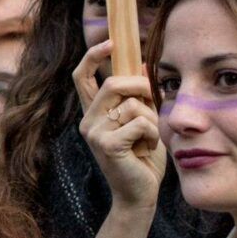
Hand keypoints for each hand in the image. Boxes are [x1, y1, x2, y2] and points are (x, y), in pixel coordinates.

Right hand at [74, 40, 166, 210]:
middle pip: (113, 83)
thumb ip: (138, 98)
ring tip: (149, 139)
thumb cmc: (142, 158)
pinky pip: (140, 123)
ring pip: (131, 105)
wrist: (140, 195)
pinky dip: (153, 134)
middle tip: (154, 101)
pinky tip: (147, 149)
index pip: (82, 77)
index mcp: (93, 113)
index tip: (111, 42)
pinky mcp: (107, 145)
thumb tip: (143, 66)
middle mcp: (87, 121)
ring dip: (151, 119)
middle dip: (140, 87)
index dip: (94, 56)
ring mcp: (94, 133)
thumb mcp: (142, 121)